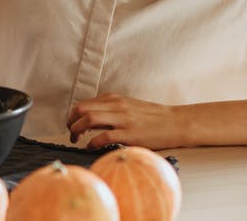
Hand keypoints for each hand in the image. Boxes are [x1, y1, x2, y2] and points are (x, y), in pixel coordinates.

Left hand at [66, 94, 180, 149]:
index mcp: (115, 99)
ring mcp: (123, 119)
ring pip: (88, 119)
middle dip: (70, 122)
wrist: (176, 123)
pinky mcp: (130, 134)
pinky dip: (92, 143)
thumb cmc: (153, 117)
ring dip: (77, 130)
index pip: (84, 103)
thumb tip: (91, 119)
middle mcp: (116, 106)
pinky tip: (91, 147)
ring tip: (76, 140)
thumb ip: (111, 109)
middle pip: (81, 109)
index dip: (73, 115)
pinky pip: (103, 137)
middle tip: (71, 133)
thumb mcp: (129, 106)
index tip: (72, 125)